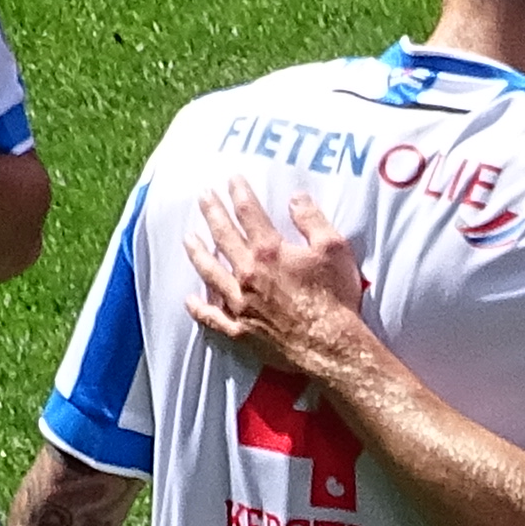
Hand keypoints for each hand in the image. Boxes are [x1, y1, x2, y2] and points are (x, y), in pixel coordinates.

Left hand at [186, 180, 376, 381]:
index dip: (239, 192)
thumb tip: (295, 198)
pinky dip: (199, 308)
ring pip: (210, 272)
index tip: (231, 179)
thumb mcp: (334, 248)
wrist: (332, 346)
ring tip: (188, 238)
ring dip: (197, 253)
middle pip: (223, 236)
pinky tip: (190, 299)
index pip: (248, 213)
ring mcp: (241, 303)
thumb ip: (311, 219)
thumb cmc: (336, 297)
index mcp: (269, 251)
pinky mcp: (241, 330)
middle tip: (203, 196)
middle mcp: (248, 274)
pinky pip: (213, 317)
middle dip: (212, 212)